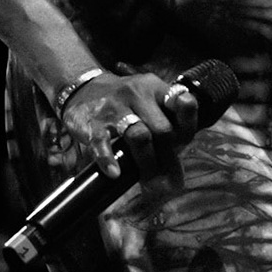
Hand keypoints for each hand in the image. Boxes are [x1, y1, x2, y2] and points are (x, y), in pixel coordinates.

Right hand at [59, 71, 199, 187]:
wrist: (83, 89)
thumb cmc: (125, 103)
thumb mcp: (148, 102)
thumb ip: (167, 126)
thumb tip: (178, 175)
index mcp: (156, 89)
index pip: (183, 103)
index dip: (187, 127)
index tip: (183, 147)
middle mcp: (138, 94)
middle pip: (163, 128)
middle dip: (167, 156)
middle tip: (167, 178)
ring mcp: (115, 107)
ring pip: (139, 135)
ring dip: (147, 162)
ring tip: (149, 183)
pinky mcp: (93, 121)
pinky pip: (103, 142)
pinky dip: (109, 160)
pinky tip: (115, 173)